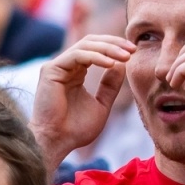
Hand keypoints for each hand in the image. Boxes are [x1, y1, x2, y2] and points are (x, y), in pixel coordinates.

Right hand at [32, 35, 132, 164]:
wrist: (57, 142)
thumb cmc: (76, 130)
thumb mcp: (101, 105)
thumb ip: (110, 86)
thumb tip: (121, 64)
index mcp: (76, 72)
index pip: (96, 49)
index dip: (115, 47)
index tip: (134, 52)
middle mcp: (66, 66)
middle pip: (91, 42)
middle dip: (114, 43)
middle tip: (132, 49)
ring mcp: (57, 66)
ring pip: (85, 46)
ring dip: (108, 48)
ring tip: (126, 56)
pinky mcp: (51, 70)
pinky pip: (77, 56)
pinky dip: (95, 57)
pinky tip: (110, 64)